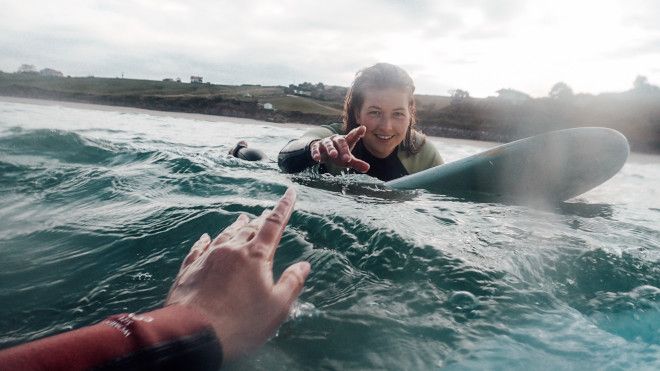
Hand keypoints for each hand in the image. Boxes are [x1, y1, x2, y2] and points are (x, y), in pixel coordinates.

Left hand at [166, 188, 309, 360]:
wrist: (194, 333)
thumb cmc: (241, 324)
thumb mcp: (277, 307)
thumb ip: (292, 283)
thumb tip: (304, 265)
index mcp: (256, 256)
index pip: (274, 224)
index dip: (284, 207)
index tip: (290, 192)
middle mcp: (231, 250)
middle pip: (249, 228)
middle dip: (260, 219)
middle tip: (265, 212)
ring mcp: (208, 258)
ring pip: (225, 235)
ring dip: (236, 226)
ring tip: (242, 219)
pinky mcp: (190, 269)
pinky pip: (199, 248)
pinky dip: (205, 241)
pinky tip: (205, 237)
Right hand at [310, 125, 369, 172]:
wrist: (322, 151)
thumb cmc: (339, 155)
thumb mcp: (347, 160)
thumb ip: (357, 163)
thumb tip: (367, 168)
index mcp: (345, 141)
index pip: (352, 136)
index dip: (357, 132)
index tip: (363, 128)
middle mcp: (336, 140)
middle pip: (341, 142)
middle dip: (344, 149)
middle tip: (347, 159)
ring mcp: (326, 142)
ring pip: (329, 144)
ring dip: (331, 149)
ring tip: (334, 155)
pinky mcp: (317, 146)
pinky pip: (316, 149)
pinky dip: (316, 153)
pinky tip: (317, 159)